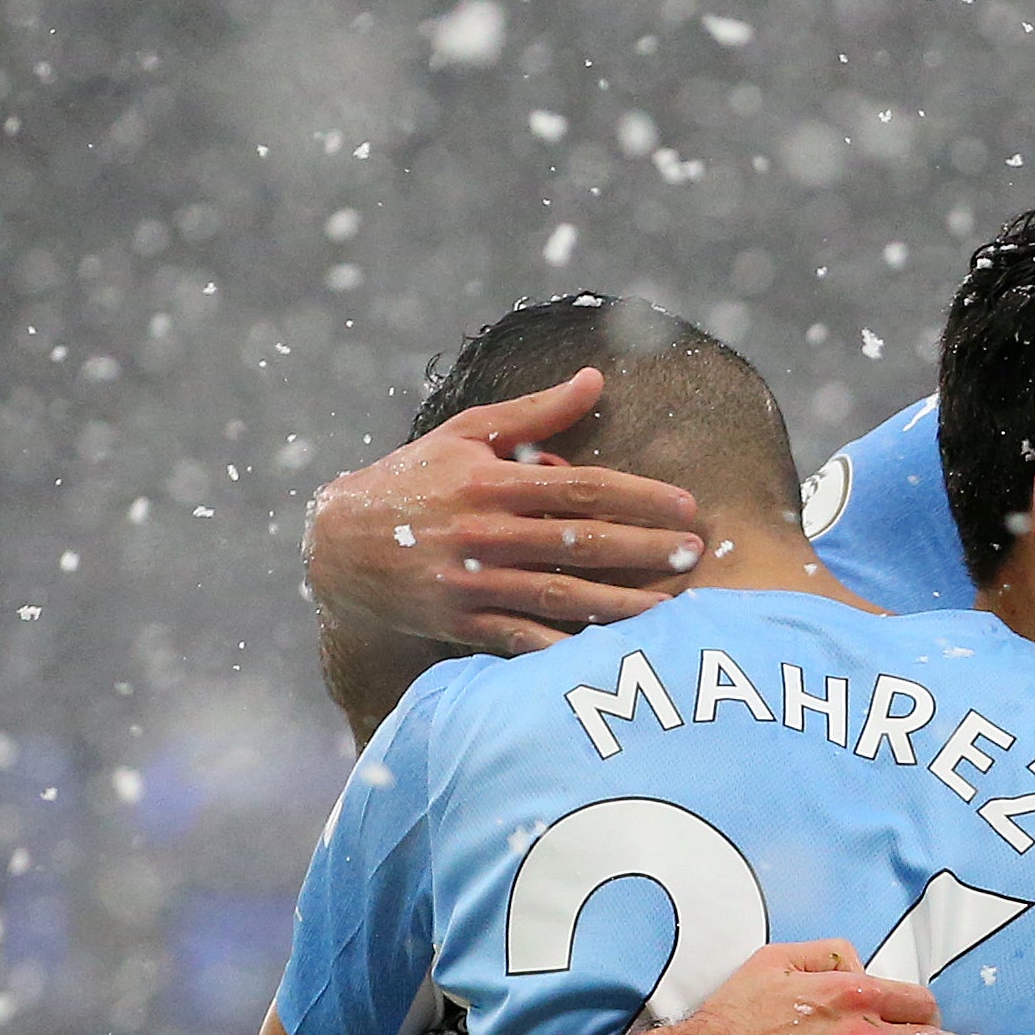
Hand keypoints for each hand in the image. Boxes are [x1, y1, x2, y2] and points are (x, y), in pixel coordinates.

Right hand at [308, 365, 707, 654]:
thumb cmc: (413, 481)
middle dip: (644, 549)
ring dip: (621, 604)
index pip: (580, 487)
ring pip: (559, 596)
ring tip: (673, 609)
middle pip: (579, 542)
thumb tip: (595, 379)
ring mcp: (471, 582)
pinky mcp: (460, 622)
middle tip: (696, 554)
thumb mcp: (466, 435)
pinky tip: (611, 656)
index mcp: (491, 482)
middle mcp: (483, 532)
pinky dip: (564, 649)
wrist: (337, 544)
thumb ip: (535, 413)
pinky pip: (522, 640)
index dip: (638, 497)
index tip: (686, 505)